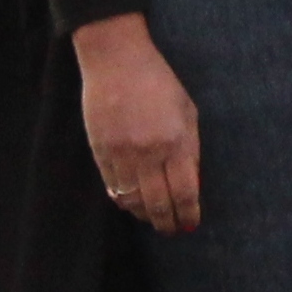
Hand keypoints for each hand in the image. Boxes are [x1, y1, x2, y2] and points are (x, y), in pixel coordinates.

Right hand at [74, 14, 202, 233]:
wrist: (116, 61)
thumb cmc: (158, 82)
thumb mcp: (186, 110)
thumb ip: (190, 147)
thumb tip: (192, 183)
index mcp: (176, 141)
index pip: (185, 192)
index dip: (188, 214)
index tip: (190, 224)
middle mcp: (149, 152)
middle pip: (159, 203)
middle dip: (167, 223)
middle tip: (172, 230)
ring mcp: (121, 154)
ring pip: (133, 201)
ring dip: (145, 215)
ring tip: (153, 219)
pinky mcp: (100, 151)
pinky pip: (112, 188)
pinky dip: (124, 201)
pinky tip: (132, 204)